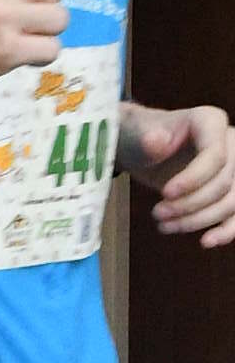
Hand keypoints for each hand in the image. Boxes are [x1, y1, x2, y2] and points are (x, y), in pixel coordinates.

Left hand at [124, 101, 234, 246]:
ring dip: (199, 220)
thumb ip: (147, 139)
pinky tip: (206, 241)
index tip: (166, 193)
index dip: (194, 180)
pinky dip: (226, 231)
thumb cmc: (140, 137)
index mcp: (210, 121)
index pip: (215, 156)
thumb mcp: (137, 135)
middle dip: (190, 204)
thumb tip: (155, 141)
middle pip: (224, 183)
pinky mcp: (231, 189)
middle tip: (157, 213)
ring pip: (232, 202)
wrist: (141, 147)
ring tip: (165, 226)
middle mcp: (231, 142)